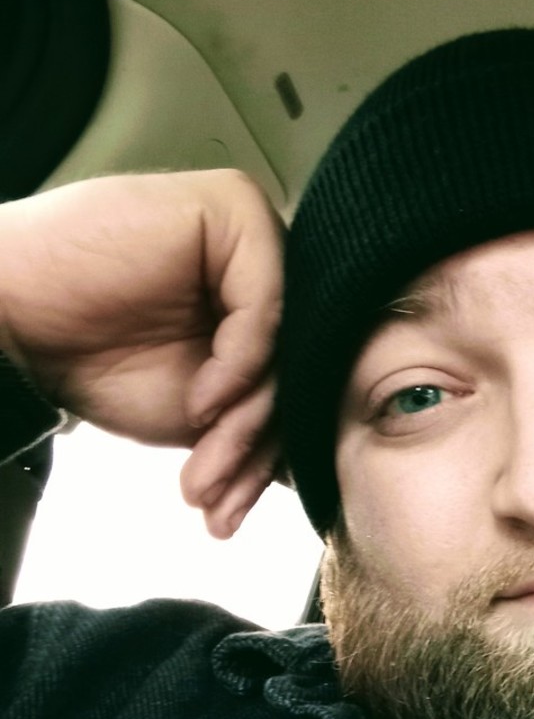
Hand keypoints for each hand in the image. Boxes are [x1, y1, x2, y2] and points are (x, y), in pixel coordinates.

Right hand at [0, 170, 283, 537]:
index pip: (292, 384)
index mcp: (260, 305)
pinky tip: (198, 404)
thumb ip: (256, 421)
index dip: (261, 457)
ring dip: (244, 427)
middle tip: (214, 498)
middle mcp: (266, 266)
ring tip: (203, 474)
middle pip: (295, 370)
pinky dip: (238, 367)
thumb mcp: (196, 412)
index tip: (227, 510)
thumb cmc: (91, 358)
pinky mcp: (233, 208)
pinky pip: (266, 308)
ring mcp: (254, 233)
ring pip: (285, 349)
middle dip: (253, 451)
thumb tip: (317, 467)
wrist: (8, 325)